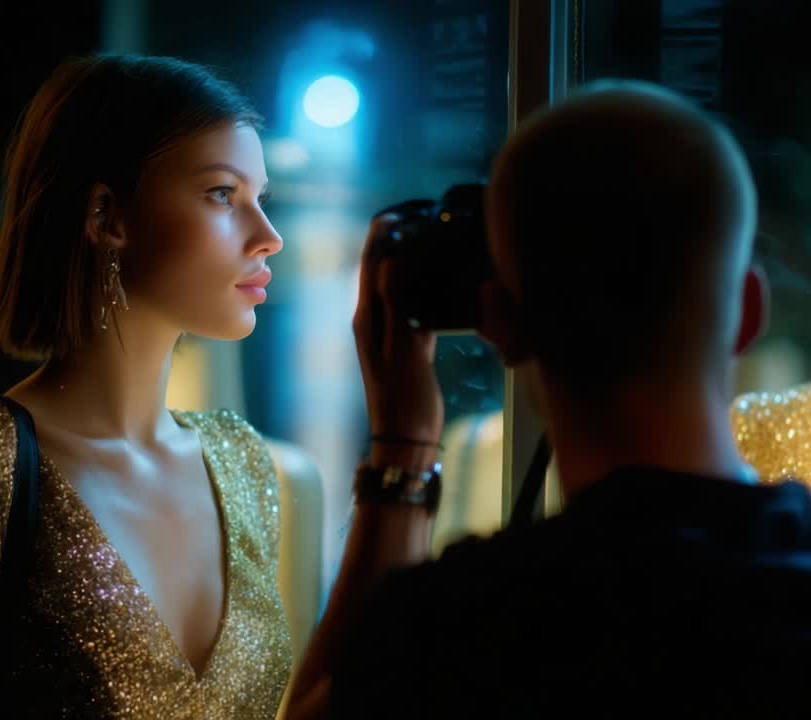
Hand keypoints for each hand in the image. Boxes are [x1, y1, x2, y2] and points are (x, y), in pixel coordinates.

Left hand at [352, 214, 443, 469]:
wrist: (407, 439)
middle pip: (385, 271)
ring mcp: (393, 333)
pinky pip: (416, 308)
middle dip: (398, 244)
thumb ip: (397, 303)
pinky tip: (442, 283)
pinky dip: (427, 290)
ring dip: (413, 265)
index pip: (372, 265)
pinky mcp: (411, 345)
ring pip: (401, 288)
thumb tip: (391, 260)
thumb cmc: (403, 397)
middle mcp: (376, 321)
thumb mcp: (402, 347)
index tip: (395, 210)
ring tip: (432, 241)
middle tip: (419, 217)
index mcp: (368, 317)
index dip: (381, 236)